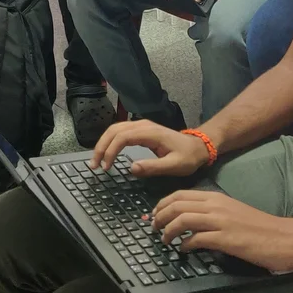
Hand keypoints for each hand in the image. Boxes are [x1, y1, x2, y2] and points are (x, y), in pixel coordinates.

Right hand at [90, 120, 210, 175]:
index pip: (122, 137)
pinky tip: (107, 153)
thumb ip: (153, 167)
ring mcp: (141, 125)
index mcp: (149, 133)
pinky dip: (110, 141)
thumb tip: (131, 168)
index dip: (110, 151)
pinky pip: (120, 132)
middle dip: (101, 146)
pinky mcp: (141, 130)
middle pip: (114, 130)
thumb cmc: (188, 157)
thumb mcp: (174, 166)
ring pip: (115, 129)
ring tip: (98, 161)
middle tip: (94, 165)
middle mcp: (142, 125)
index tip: (105, 167)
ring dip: (103, 143)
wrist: (198, 146)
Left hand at [153, 190, 292, 272]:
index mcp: (215, 197)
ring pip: (183, 219)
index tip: (154, 215)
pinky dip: (185, 244)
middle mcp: (215, 205)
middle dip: (160, 216)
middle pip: (177, 204)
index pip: (180, 195)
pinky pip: (196, 238)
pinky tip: (183, 249)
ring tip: (164, 240)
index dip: (162, 204)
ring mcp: (220, 221)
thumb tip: (190, 220)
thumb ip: (211, 212)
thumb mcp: (231, 212)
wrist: (283, 237)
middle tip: (154, 228)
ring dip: (168, 230)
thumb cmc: (258, 227)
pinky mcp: (225, 238)